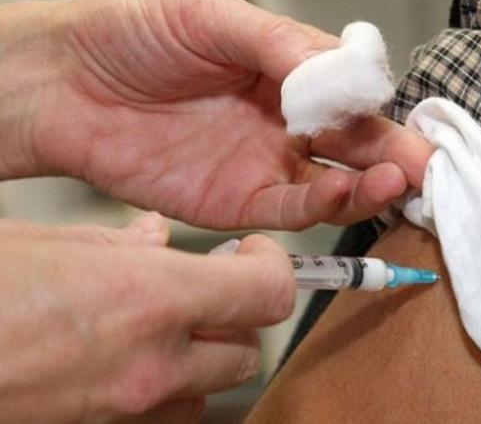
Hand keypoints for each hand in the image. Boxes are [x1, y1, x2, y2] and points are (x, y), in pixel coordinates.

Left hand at [0, 0, 432, 229]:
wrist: (65, 86)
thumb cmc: (131, 34)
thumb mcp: (212, 18)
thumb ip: (280, 44)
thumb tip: (343, 68)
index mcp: (287, 72)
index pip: (353, 95)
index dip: (385, 109)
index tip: (416, 123)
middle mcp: (285, 122)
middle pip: (353, 145)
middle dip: (393, 157)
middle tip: (425, 168)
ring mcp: (265, 165)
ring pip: (332, 185)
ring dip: (367, 186)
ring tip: (395, 181)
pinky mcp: (238, 204)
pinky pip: (291, 211)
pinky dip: (322, 208)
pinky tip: (343, 195)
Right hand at [0, 213, 294, 422]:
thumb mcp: (44, 242)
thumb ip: (116, 243)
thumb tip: (156, 237)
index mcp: (146, 300)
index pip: (266, 293)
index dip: (273, 266)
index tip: (252, 251)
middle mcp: (150, 366)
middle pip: (247, 349)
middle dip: (238, 315)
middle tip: (208, 284)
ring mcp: (126, 411)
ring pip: (211, 390)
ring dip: (205, 355)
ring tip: (166, 322)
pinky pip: (164, 415)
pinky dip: (167, 387)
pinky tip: (130, 357)